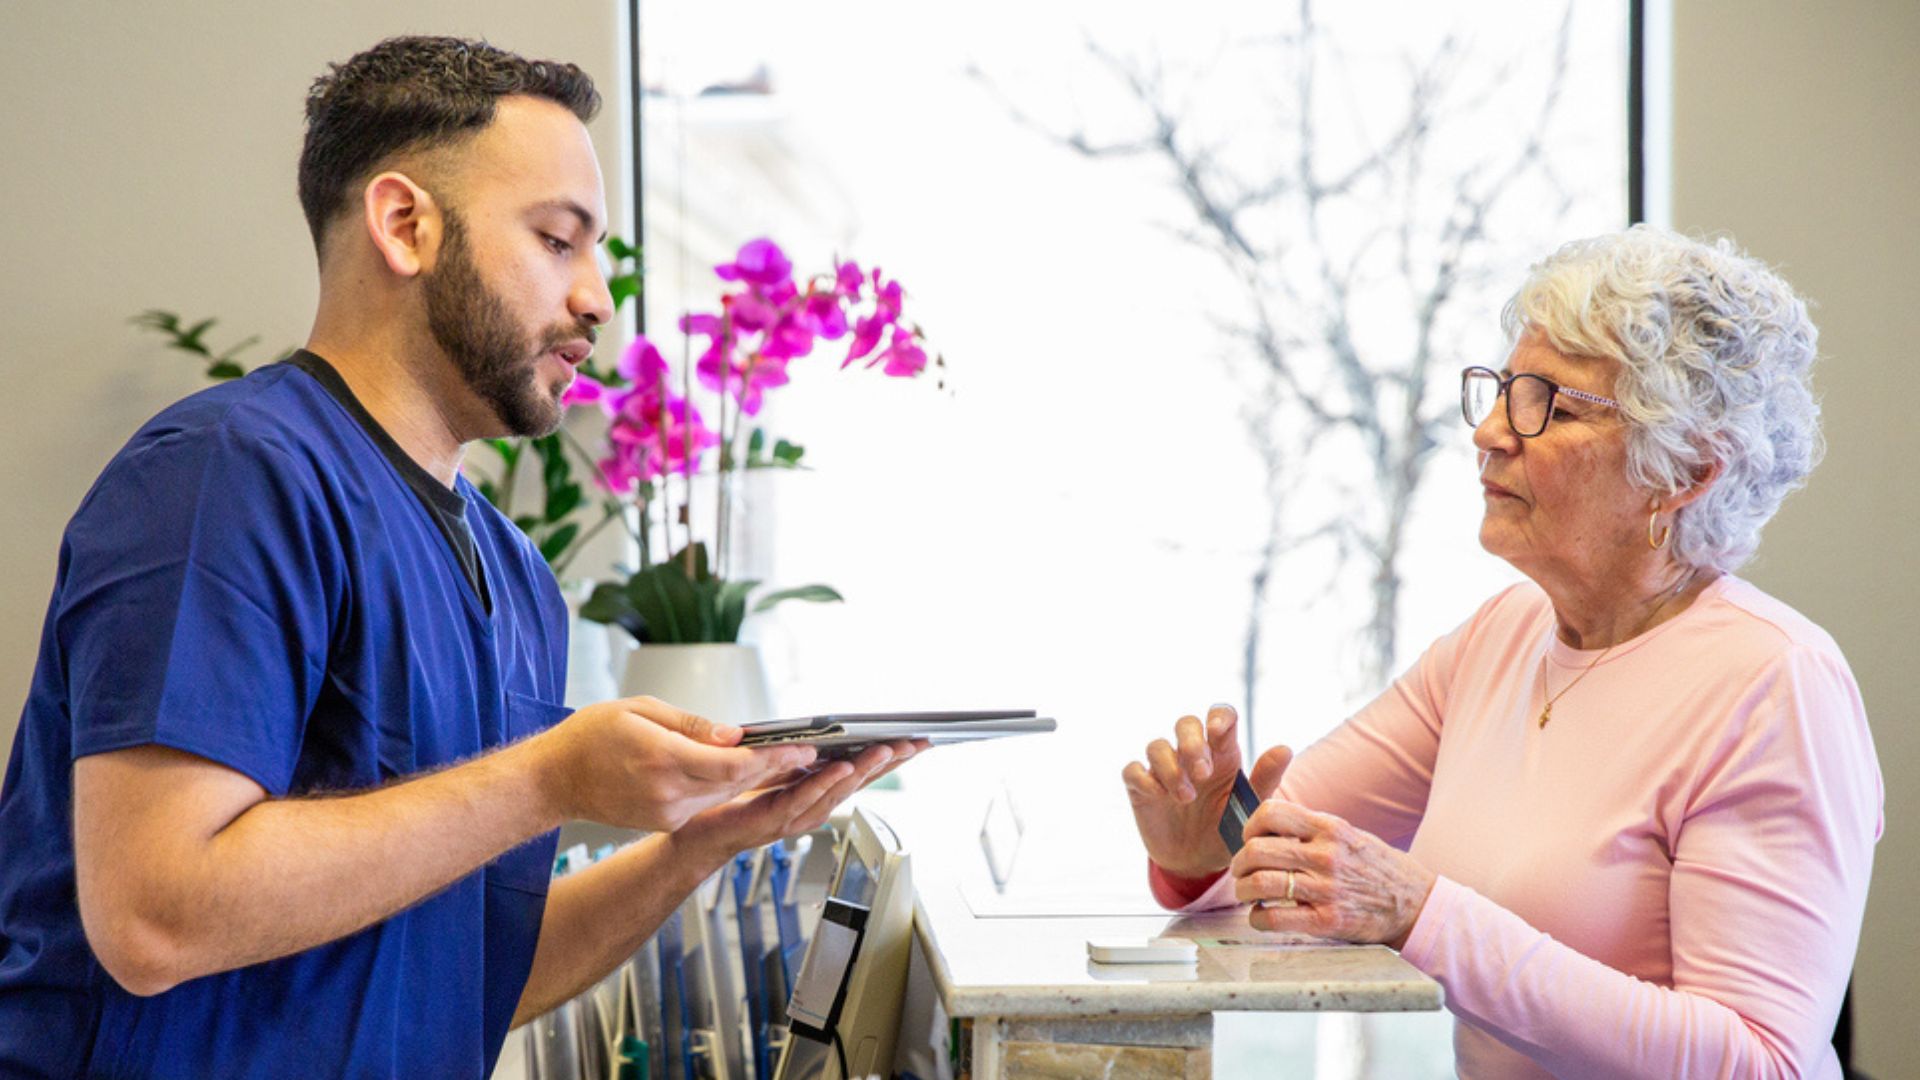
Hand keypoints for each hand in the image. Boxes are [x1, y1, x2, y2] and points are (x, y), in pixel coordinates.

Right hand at [533, 696, 817, 831]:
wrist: (555, 779)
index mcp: (663, 759)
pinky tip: (745, 772)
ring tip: (787, 759)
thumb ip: (693, 725)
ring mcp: (666, 813)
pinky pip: (705, 801)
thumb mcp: (641, 710)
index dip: (772, 758)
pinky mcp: (664, 822)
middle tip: (807, 751)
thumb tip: (734, 735)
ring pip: (724, 794)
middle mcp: (668, 794)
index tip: (801, 749)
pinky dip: (727, 787)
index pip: (733, 766)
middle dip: (775, 767)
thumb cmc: (590, 737)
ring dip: (755, 778)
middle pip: (736, 783)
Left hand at [674, 739, 924, 864]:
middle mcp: (811, 807)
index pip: (860, 772)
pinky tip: (842, 767)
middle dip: (890, 762)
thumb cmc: (732, 805)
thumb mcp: (774, 774)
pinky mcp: (770, 819)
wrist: (696, 837)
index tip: (917, 740)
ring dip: (864, 770)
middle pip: (859, 782)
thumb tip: (825, 735)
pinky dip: (824, 783)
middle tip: (916, 742)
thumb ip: (799, 759)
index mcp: (815, 793)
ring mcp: (794, 816)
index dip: (890, 758)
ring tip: (887, 749)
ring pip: (837, 791)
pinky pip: (802, 797)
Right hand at [1121, 704, 1293, 878]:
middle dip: (1191, 744)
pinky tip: (1160, 797)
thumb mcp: (1250, 809)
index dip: (1218, 717)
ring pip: (1157, 745)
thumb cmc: (1228, 829)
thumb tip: (1284, 748)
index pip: (1219, 716)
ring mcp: (1163, 770)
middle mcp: (1190, 755)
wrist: (1199, 864)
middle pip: (1185, 723)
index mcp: (1222, 753)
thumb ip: (1265, 779)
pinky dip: (1145, 779)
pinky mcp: (1142, 788)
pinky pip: (1133, 770)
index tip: (1218, 732)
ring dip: (1170, 768)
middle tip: (1203, 774)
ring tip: (1186, 797)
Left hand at [1230, 799, 1436, 948]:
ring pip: (1259, 883)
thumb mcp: (1350, 834)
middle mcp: (1326, 855)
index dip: (1249, 825)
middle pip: (1257, 850)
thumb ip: (1313, 829)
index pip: (1271, 813)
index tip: (1248, 837)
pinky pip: (1274, 918)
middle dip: (1239, 862)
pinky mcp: (1326, 921)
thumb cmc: (1378, 868)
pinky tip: (1262, 915)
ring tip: (1247, 893)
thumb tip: (1269, 825)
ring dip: (1243, 889)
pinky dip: (1258, 918)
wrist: (1416, 904)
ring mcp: (1325, 889)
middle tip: (1240, 870)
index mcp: (1330, 828)